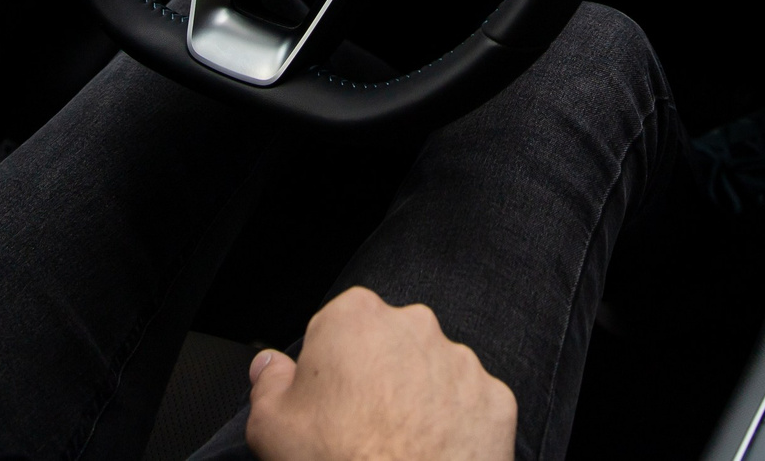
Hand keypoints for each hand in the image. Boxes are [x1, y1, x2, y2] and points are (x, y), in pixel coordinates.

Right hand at [246, 287, 516, 460]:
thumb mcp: (270, 424)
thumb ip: (268, 382)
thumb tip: (269, 365)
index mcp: (356, 317)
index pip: (341, 327)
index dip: (332, 367)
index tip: (329, 402)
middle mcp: (414, 326)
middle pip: (392, 345)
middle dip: (381, 377)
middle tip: (364, 428)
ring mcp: (461, 362)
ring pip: (436, 374)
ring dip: (421, 400)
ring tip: (400, 448)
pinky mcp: (496, 400)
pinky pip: (473, 408)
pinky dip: (458, 429)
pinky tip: (434, 456)